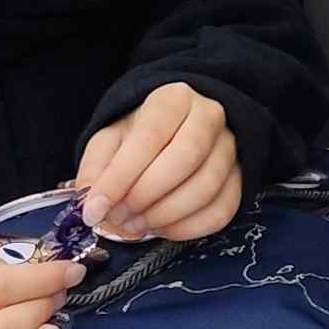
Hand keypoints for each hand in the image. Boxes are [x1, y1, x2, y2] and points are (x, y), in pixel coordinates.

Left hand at [74, 80, 242, 243]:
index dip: (120, 177)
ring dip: (164, 216)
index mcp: (173, 99)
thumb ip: (95, 168)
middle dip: (145, 196)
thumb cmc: (139, 137)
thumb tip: (90, 203)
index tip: (94, 209)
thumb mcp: (109, 140)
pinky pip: (220, 212)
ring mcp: (230, 148)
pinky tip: (161, 228)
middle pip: (185, 158)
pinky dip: (186, 229)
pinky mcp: (239, 179)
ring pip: (206, 188)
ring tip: (134, 224)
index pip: (150, 135)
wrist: (174, 133)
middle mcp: (209, 117)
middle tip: (118, 217)